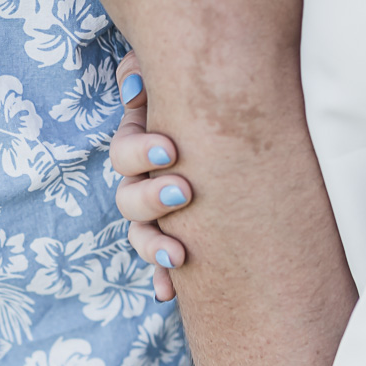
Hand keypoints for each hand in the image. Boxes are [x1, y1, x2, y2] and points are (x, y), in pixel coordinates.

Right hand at [111, 52, 190, 299]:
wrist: (239, 129)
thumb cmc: (208, 99)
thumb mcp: (177, 80)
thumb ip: (148, 71)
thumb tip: (135, 85)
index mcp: (143, 147)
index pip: (125, 155)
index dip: (139, 153)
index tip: (171, 149)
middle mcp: (144, 183)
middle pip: (129, 199)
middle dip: (152, 198)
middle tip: (184, 192)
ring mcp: (159, 217)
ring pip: (141, 236)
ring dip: (154, 247)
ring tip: (179, 255)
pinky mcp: (177, 240)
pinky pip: (163, 266)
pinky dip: (163, 279)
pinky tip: (167, 293)